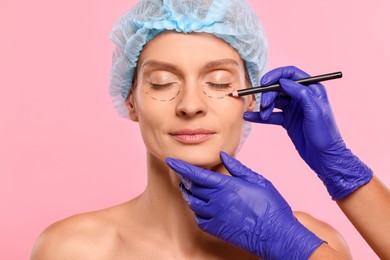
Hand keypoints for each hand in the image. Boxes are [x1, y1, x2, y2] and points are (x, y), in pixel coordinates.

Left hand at [166, 152, 323, 258]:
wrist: (275, 234)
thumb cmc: (270, 205)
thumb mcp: (257, 180)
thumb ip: (237, 168)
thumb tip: (223, 155)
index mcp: (226, 186)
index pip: (197, 174)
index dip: (181, 167)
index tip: (169, 160)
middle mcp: (217, 200)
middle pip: (192, 187)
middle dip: (185, 179)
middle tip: (183, 174)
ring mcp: (215, 216)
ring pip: (193, 203)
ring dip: (189, 194)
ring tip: (189, 188)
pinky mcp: (216, 229)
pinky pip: (199, 219)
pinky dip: (197, 211)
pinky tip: (201, 207)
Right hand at [244, 66, 371, 199]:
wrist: (324, 156)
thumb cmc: (325, 133)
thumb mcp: (315, 110)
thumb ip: (300, 93)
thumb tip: (283, 81)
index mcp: (312, 89)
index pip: (291, 74)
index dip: (276, 75)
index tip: (264, 82)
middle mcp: (302, 96)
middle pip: (279, 87)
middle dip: (269, 94)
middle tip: (264, 105)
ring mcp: (293, 108)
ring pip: (274, 101)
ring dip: (265, 107)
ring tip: (263, 116)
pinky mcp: (287, 120)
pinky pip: (271, 115)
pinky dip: (260, 116)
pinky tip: (250, 116)